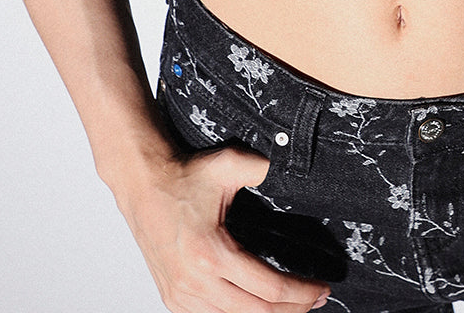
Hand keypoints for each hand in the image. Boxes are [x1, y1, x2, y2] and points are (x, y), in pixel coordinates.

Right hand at [117, 143, 330, 312]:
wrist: (142, 184)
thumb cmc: (181, 177)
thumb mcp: (226, 165)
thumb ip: (259, 168)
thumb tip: (287, 170)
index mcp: (212, 254)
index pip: (270, 288)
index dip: (302, 292)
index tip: (321, 287)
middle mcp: (195, 281)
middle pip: (258, 312)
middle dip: (293, 309)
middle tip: (315, 299)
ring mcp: (182, 294)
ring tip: (291, 304)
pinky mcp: (174, 298)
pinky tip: (255, 304)